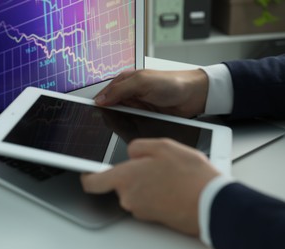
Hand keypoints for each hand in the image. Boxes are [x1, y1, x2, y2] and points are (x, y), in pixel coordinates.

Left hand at [81, 138, 219, 236]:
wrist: (212, 204)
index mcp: (125, 178)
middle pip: (120, 183)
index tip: (88, 170)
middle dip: (133, 173)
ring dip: (147, 182)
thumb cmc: (190, 176)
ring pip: (136, 191)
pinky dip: (157, 192)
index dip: (88, 175)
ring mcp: (141, 210)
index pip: (92, 182)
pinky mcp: (154, 218)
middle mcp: (129, 197)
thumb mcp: (164, 146)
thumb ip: (139, 146)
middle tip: (155, 164)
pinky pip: (148, 200)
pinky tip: (174, 185)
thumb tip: (131, 152)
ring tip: (170, 174)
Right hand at [94, 69, 208, 117]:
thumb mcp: (142, 82)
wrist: (194, 95)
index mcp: (125, 80)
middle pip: (110, 106)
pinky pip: (131, 123)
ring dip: (118, 121)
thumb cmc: (171, 82)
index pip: (104, 93)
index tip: (91, 113)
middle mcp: (129, 93)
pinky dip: (128, 127)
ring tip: (115, 127)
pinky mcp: (144, 116)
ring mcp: (136, 105)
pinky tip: (126, 130)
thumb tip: (100, 99)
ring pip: (120, 117)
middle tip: (102, 124)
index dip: (97, 103)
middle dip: (106, 114)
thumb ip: (120, 90)